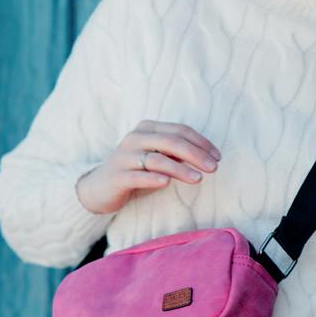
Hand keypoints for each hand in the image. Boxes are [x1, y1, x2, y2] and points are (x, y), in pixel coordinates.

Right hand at [75, 119, 221, 213]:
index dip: (201, 142)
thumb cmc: (135, 171)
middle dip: (195, 154)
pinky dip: (153, 178)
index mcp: (147, 129)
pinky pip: (137, 176)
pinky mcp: (117, 176)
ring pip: (157, 159)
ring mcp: (124, 157)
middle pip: (171, 142)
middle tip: (214, 167)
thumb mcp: (156, 158)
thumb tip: (207, 157)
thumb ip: (176, 154)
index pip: (179, 130)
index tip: (217, 157)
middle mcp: (135, 138)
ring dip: (180, 169)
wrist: (98, 188)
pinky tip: (166, 183)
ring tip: (198, 179)